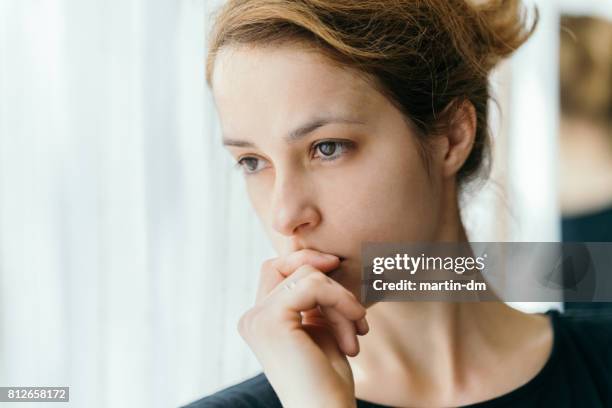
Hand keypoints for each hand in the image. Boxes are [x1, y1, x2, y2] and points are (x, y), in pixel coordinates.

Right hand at [237, 249, 368, 407]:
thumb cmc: (327, 379)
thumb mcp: (320, 328)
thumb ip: (314, 299)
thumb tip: (323, 260)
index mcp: (259, 319)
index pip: (278, 269)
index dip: (309, 263)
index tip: (340, 274)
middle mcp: (252, 317)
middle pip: (288, 265)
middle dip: (327, 278)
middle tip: (355, 309)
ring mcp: (258, 318)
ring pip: (308, 275)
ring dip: (343, 299)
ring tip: (357, 331)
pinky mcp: (272, 320)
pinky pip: (314, 285)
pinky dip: (342, 300)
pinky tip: (357, 326)